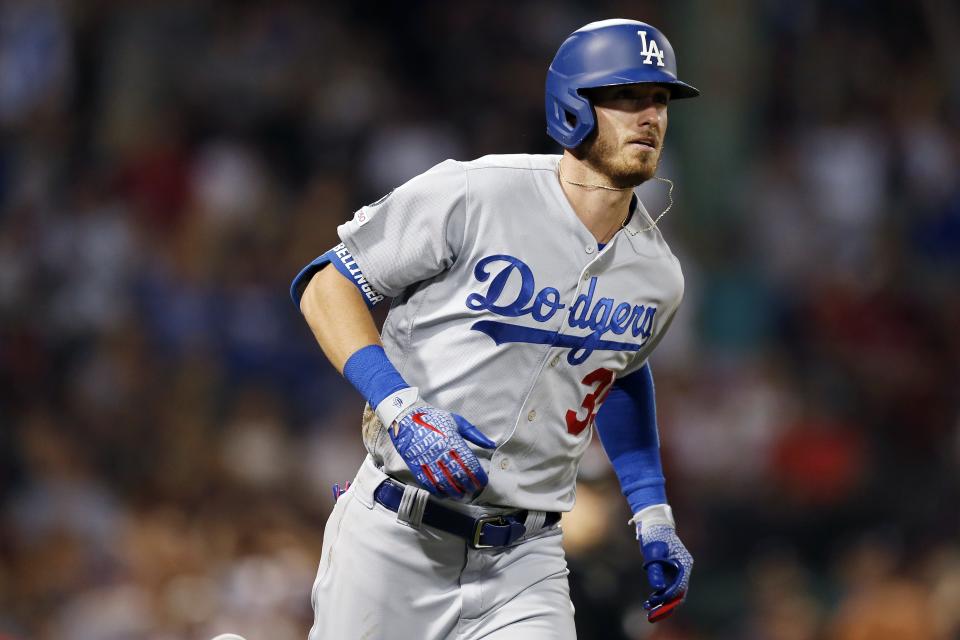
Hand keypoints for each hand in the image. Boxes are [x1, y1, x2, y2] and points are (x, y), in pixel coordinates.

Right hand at [378, 389, 495, 499]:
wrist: (406, 417)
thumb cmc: (433, 418)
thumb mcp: (456, 421)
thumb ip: (475, 434)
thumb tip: (491, 445)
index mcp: (453, 441)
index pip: (470, 464)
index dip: (478, 476)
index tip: (483, 482)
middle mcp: (441, 453)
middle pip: (459, 476)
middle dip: (469, 486)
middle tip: (474, 491)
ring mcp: (428, 461)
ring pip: (444, 483)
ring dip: (455, 492)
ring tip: (461, 495)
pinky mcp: (417, 466)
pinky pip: (428, 484)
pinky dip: (437, 492)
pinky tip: (444, 495)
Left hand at [633, 504, 692, 622]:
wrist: (654, 522)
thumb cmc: (654, 534)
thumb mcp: (653, 552)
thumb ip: (656, 570)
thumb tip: (657, 588)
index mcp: (683, 563)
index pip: (679, 586)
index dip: (668, 596)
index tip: (657, 604)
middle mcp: (683, 568)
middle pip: (679, 591)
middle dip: (666, 603)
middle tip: (653, 613)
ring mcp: (678, 569)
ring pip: (674, 590)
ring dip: (663, 600)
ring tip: (648, 607)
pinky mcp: (670, 570)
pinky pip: (669, 585)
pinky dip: (661, 593)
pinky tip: (650, 600)